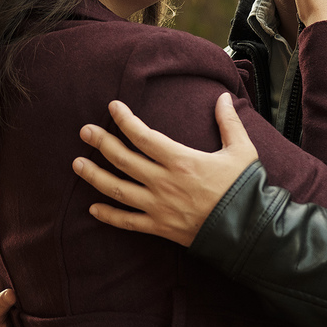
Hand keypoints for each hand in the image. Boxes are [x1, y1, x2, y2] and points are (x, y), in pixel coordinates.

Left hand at [71, 93, 257, 246]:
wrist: (249, 229)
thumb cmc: (245, 187)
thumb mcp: (241, 150)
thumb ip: (229, 122)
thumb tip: (222, 97)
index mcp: (181, 161)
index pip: (144, 136)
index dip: (125, 120)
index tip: (112, 108)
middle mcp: (164, 182)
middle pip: (124, 159)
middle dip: (101, 143)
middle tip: (84, 132)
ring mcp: (159, 206)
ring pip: (118, 190)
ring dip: (94, 176)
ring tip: (77, 164)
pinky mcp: (160, 227)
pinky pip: (128, 222)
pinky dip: (109, 215)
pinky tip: (93, 208)